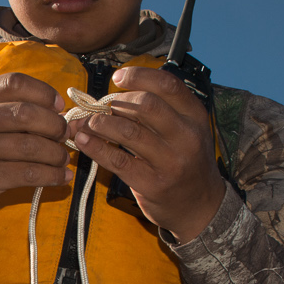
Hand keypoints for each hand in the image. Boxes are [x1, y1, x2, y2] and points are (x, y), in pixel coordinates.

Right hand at [0, 72, 72, 212]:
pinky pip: (28, 174)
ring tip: (63, 157)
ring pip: (29, 146)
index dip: (43, 92)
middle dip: (54, 125)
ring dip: (55, 153)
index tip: (59, 106)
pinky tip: (62, 176)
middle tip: (64, 134)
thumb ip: (15, 107)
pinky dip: (51, 175)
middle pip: (25, 114)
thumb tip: (61, 113)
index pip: (15, 82)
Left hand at [63, 66, 229, 242]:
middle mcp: (187, 137)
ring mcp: (171, 162)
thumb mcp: (185, 131)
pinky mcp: (152, 183)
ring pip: (128, 133)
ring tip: (86, 122)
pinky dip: (96, 148)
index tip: (118, 77)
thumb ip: (160, 111)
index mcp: (195, 117)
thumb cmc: (185, 162)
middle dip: (116, 102)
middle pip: (146, 105)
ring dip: (100, 123)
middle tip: (100, 106)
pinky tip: (84, 140)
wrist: (200, 207)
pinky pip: (118, 161)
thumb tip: (113, 95)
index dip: (139, 76)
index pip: (168, 85)